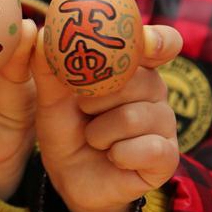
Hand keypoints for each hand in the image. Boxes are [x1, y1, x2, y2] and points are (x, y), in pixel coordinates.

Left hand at [33, 25, 180, 211]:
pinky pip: (148, 149)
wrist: (69, 176)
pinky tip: (113, 157)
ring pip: (135, 117)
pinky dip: (119, 154)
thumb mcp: (50, 98)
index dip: (158, 41)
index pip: (160, 43)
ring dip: (100, 132)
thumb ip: (49, 67)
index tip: (146, 43)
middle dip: (97, 99)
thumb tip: (43, 35)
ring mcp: (164, 123)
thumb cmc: (65, 128)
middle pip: (139, 81)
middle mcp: (154, 90)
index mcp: (131, 67)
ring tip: (93, 138)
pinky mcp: (167, 156)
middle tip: (84, 111)